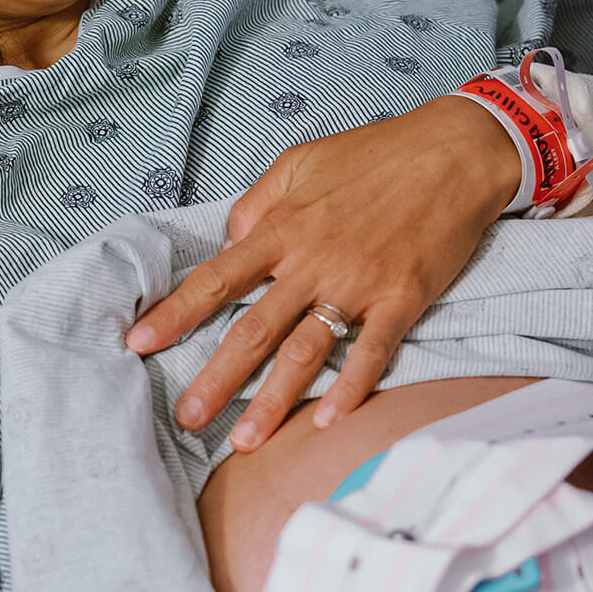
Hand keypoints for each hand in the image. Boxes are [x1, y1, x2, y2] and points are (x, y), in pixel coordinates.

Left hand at [125, 95, 518, 450]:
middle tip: (187, 418)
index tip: (139, 342)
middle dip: (217, 378)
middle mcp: (313, 261)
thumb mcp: (301, 161)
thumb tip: (230, 240)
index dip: (176, 312)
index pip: (217, 277)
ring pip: (306, 351)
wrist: (453, 151)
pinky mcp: (401, 299)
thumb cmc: (375, 153)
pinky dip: (351, 389)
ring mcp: (358, 283)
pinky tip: (329, 421)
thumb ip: (259, 203)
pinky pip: (371, 352)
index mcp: (284, 227)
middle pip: (254, 329)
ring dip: (274, 401)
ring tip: (246, 441)